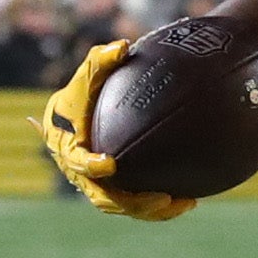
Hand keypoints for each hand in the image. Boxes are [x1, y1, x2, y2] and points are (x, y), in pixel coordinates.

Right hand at [37, 38, 192, 219]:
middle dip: (131, 202)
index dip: (90, 165)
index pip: (75, 159)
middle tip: (160, 197)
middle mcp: (78, 171)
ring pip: (123, 206)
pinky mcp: (115, 191)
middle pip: (102, 196)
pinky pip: (137, 203)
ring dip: (152, 210)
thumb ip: (101, 61)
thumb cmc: (86, 89)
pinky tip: (191, 200)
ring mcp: (96, 185)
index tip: (110, 164)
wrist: (82, 112)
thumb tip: (122, 46)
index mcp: (66, 143)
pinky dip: (161, 206)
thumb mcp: (91, 73)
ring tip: (185, 203)